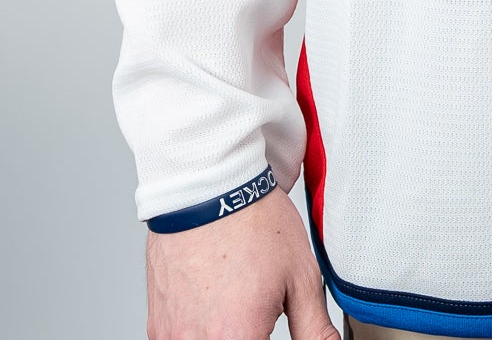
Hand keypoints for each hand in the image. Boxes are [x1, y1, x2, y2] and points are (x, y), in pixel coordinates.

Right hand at [146, 184, 339, 339]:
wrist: (207, 187)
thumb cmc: (253, 222)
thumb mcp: (301, 275)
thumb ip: (314, 329)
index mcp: (239, 337)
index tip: (270, 325)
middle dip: (251, 336)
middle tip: (256, 311)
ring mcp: (173, 336)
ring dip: (224, 334)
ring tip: (234, 302)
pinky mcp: (157, 326)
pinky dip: (199, 331)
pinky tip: (212, 301)